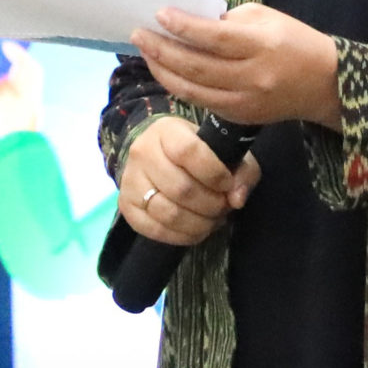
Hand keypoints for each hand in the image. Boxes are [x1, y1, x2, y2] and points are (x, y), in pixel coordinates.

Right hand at [118, 114, 259, 248]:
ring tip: (213, 220)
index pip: (188, 152)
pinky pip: (155, 230)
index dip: (214, 174)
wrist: (160, 157)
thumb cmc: (198, 153)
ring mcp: (130, 180)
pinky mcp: (126, 206)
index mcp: (167, 131)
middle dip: (211, 205)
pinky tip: (196, 230)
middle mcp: (142, 152)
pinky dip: (182, 236)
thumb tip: (237, 199)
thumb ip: (241, 171)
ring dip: (198, 224)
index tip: (228, 184)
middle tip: (223, 207)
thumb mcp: (225, 151)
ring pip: (168, 213)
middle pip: (180, 188)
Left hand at [129, 4, 341, 127]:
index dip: (184, 27)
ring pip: (193, 89)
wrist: (325, 83)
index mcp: (263, 45)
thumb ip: (227, 22)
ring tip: (145, 52)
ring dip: (163, 70)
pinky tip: (166, 71)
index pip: (215, 38)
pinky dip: (180, 86)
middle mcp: (253, 77)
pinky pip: (201, 102)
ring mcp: (246, 101)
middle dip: (162, 50)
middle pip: (197, 67)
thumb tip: (188, 24)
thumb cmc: (294, 41)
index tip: (159, 14)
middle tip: (139, 34)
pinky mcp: (241, 117)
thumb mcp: (266, 18)